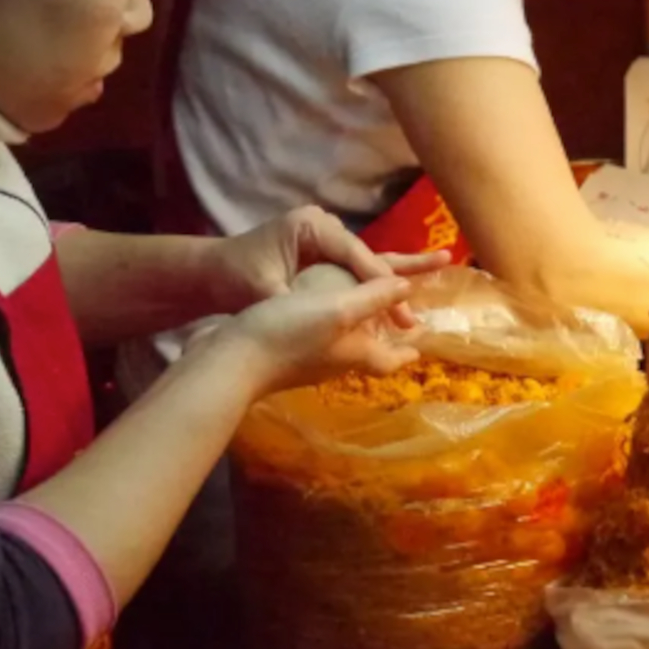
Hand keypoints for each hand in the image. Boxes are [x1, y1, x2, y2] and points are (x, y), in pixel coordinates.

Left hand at [201, 206, 448, 328]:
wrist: (210, 273)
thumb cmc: (234, 278)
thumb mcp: (266, 290)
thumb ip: (304, 300)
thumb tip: (336, 314)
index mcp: (311, 227)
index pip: (356, 255)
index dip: (379, 283)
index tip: (400, 308)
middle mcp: (323, 226)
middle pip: (368, 255)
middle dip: (396, 279)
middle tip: (426, 297)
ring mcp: (324, 239)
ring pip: (367, 259)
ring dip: (395, 276)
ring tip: (442, 263)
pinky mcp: (322, 253)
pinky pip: (356, 267)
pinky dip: (377, 280)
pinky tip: (407, 284)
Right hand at [217, 273, 420, 397]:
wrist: (230, 359)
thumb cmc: (289, 333)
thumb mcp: (338, 309)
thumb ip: (374, 298)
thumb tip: (408, 286)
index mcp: (354, 354)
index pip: (390, 360)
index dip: (406, 353)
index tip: (418, 348)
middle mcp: (334, 362)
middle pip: (367, 354)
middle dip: (383, 340)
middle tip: (393, 324)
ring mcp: (307, 361)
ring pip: (341, 347)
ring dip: (355, 333)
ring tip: (359, 315)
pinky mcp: (283, 354)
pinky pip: (314, 339)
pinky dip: (325, 326)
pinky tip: (315, 312)